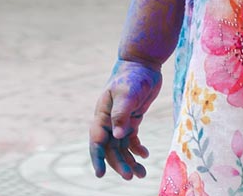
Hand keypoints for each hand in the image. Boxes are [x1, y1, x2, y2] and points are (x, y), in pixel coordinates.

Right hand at [89, 59, 158, 179]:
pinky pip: (131, 140)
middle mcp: (109, 120)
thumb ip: (122, 114)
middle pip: (110, 148)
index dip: (97, 158)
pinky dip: (137, 149)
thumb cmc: (133, 76)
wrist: (143, 64)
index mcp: (102, 114)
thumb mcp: (127, 93)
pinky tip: (145, 155)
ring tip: (141, 174)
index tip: (100, 174)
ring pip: (121, 147)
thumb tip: (117, 137)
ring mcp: (120, 121)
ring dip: (129, 161)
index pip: (97, 140)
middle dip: (119, 164)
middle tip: (130, 177)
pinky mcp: (132, 119)